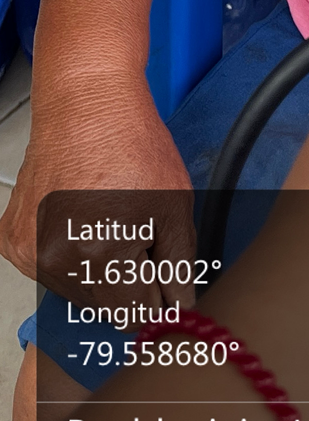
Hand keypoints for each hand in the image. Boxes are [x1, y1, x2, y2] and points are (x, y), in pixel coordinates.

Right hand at [0, 74, 193, 292]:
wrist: (85, 103)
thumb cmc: (131, 144)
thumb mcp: (175, 207)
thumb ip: (178, 268)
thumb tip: (180, 309)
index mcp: (101, 256)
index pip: (134, 317)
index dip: (154, 298)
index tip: (161, 278)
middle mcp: (56, 261)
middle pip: (103, 308)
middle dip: (126, 282)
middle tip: (136, 235)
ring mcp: (28, 252)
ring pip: (76, 292)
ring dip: (96, 271)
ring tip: (107, 222)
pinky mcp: (13, 241)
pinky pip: (48, 270)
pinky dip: (67, 255)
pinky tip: (81, 220)